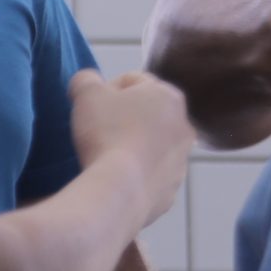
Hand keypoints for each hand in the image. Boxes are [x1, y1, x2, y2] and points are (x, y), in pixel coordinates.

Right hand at [69, 69, 190, 226]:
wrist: (119, 191)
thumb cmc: (106, 133)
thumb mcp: (86, 92)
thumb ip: (86, 78)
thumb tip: (88, 82)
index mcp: (170, 96)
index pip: (132, 81)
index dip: (107, 90)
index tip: (92, 108)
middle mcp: (184, 127)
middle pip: (145, 114)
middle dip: (122, 119)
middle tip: (97, 131)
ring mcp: (181, 163)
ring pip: (150, 147)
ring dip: (130, 147)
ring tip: (105, 157)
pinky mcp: (171, 192)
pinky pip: (148, 176)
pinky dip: (134, 175)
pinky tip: (115, 178)